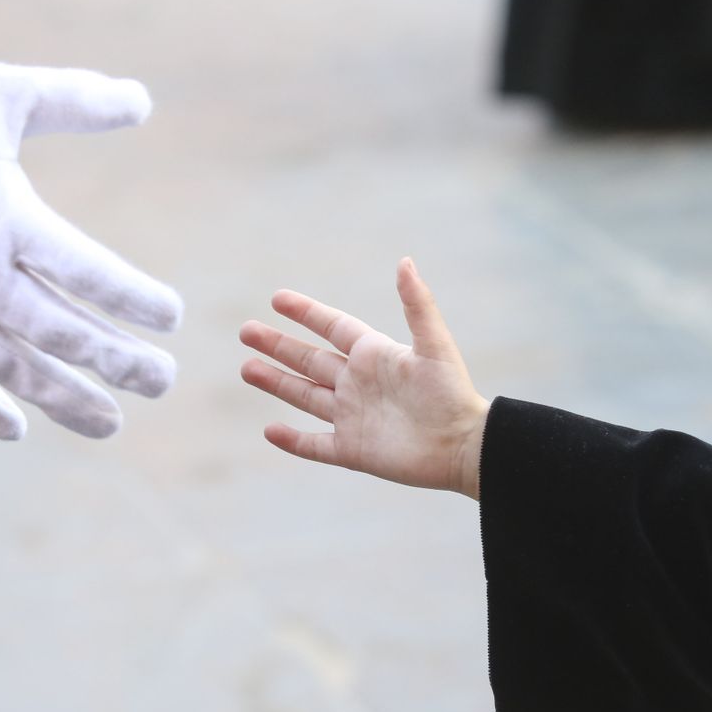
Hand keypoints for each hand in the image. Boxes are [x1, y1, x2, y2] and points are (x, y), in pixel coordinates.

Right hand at [0, 42, 181, 440]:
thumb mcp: (1, 92)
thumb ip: (76, 101)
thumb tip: (144, 100)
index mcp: (7, 218)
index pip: (87, 272)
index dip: (133, 299)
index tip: (173, 319)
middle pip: (60, 332)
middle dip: (118, 362)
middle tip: (164, 382)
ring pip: (10, 367)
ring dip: (63, 399)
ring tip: (111, 423)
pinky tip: (14, 430)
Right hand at [239, 258, 489, 498]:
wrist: (464, 446)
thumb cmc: (453, 393)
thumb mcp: (434, 345)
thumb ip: (417, 304)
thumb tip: (405, 261)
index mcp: (375, 355)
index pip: (332, 327)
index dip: (306, 312)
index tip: (277, 298)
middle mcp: (359, 383)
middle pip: (309, 360)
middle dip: (278, 345)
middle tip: (246, 331)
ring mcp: (353, 417)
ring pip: (305, 396)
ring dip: (276, 382)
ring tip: (247, 368)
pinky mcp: (353, 450)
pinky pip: (315, 444)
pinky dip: (292, 440)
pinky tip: (269, 430)